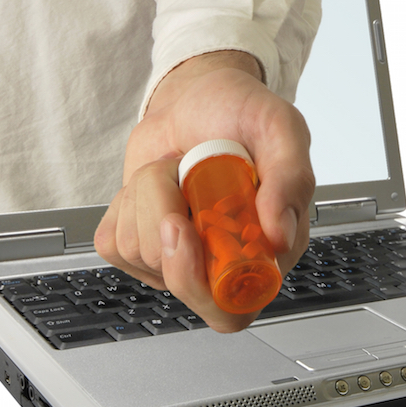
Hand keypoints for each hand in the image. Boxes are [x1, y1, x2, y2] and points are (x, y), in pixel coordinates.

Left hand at [94, 51, 314, 331]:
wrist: (196, 96)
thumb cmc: (241, 113)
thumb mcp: (281, 128)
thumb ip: (291, 179)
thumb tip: (280, 235)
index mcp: (266, 249)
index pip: (233, 310)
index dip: (204, 285)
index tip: (193, 231)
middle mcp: (220, 259)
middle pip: (182, 290)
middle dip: (167, 236)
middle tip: (178, 182)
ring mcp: (177, 254)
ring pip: (142, 255)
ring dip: (151, 196)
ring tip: (179, 168)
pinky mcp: (138, 240)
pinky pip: (114, 241)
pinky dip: (126, 203)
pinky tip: (156, 182)